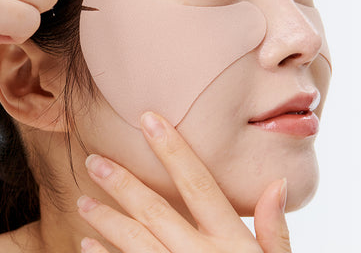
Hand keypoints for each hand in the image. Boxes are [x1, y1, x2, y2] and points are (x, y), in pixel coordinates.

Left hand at [77, 111, 291, 252]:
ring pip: (134, 242)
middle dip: (122, 183)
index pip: (196, 183)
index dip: (172, 149)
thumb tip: (277, 183)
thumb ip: (275, 229)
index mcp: (228, 241)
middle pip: (154, 210)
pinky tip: (86, 244)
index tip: (149, 120)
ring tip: (82, 200)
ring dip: (105, 220)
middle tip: (94, 160)